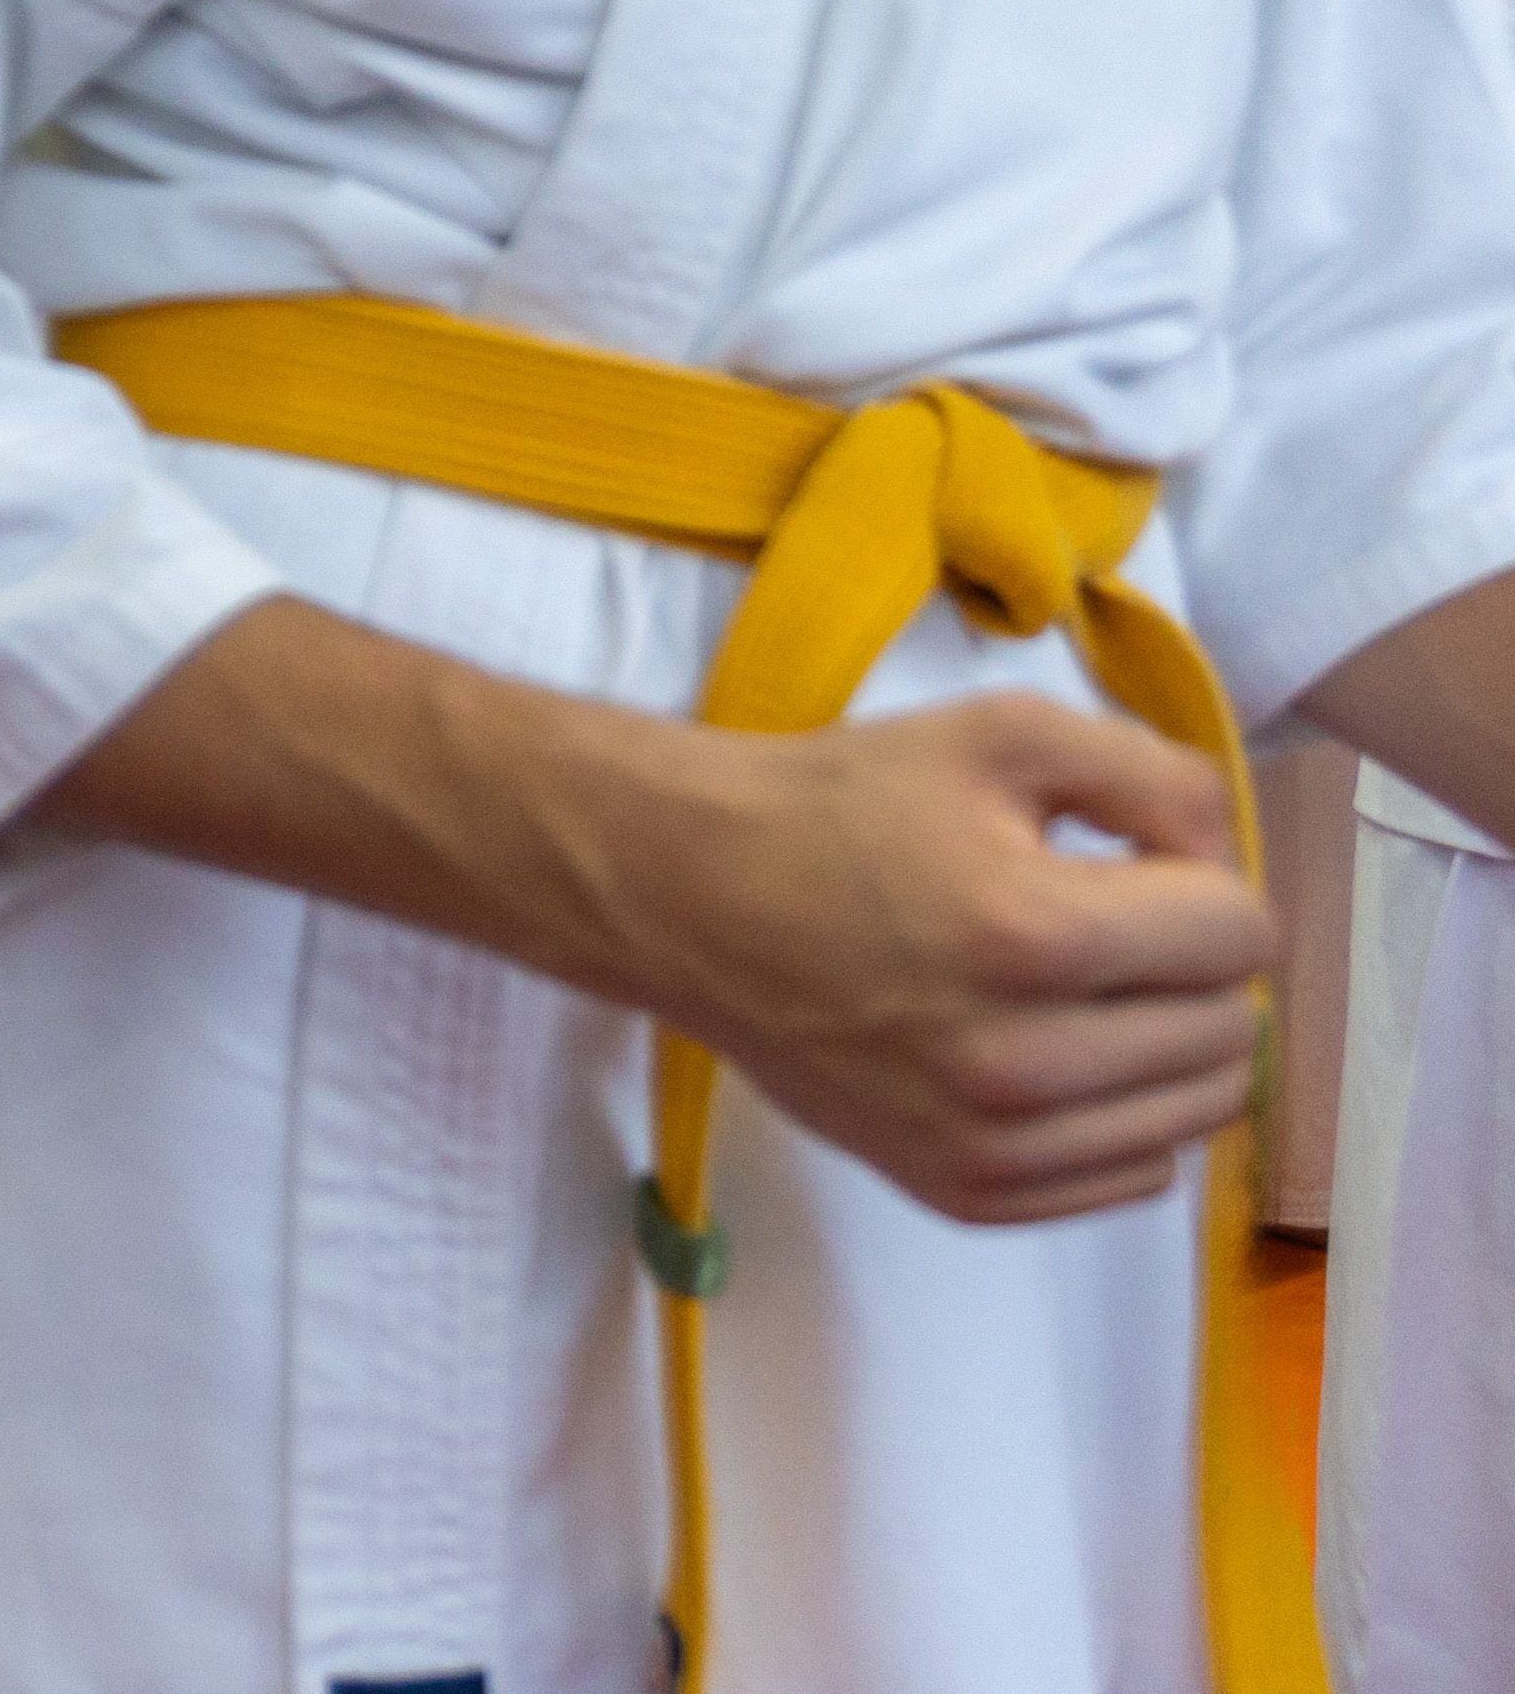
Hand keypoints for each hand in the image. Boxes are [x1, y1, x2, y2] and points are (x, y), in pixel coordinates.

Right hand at [543, 695, 1273, 1225]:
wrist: (684, 897)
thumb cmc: (840, 806)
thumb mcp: (1004, 733)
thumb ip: (1162, 778)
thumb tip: (1233, 868)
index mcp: (1034, 936)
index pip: (1241, 935)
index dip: (1204, 881)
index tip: (1131, 864)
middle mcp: (1016, 1064)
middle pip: (1229, 1033)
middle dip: (1193, 967)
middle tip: (1112, 928)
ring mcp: (985, 1144)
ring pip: (1193, 1116)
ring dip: (1169, 1046)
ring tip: (1091, 995)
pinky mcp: (958, 1191)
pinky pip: (1132, 1178)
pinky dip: (1123, 1120)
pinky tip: (1062, 1061)